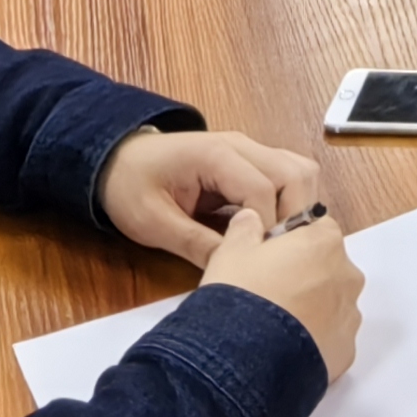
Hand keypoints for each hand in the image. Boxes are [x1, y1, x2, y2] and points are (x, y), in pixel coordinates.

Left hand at [101, 124, 319, 257]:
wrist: (116, 160)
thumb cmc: (129, 186)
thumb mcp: (152, 222)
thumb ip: (193, 243)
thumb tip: (233, 270)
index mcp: (215, 155)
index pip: (263, 189)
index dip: (267, 228)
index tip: (258, 260)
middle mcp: (241, 146)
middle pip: (295, 173)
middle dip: (295, 215)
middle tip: (278, 254)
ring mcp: (249, 150)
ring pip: (299, 171)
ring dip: (299, 207)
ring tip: (280, 244)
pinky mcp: (250, 162)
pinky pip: (287, 176)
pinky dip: (291, 203)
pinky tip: (274, 233)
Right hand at [204, 205, 361, 382]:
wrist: (245, 361)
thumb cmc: (242, 296)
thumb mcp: (231, 251)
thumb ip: (246, 227)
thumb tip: (251, 218)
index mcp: (324, 242)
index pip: (315, 228)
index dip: (290, 241)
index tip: (269, 255)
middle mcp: (347, 276)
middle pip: (327, 267)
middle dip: (303, 275)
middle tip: (268, 291)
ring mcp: (350, 316)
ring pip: (331, 304)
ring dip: (310, 309)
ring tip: (274, 324)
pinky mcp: (345, 352)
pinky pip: (330, 338)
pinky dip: (314, 340)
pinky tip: (285, 347)